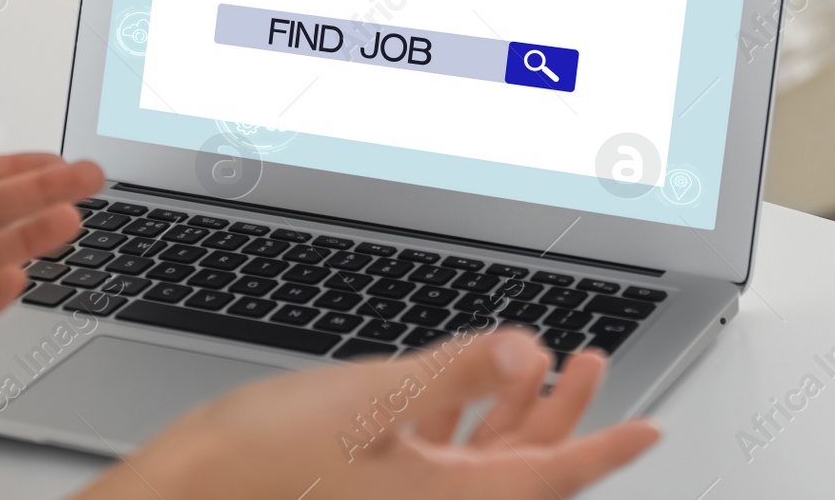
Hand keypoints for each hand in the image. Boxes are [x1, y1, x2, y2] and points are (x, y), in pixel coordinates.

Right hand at [72, 328, 659, 499]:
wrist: (182, 491)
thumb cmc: (259, 463)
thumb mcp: (372, 400)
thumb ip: (460, 370)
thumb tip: (533, 349)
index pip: (551, 478)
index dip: (607, 446)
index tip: (652, 425)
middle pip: (525, 468)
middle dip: (567, 414)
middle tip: (594, 362)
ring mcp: (400, 496)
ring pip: (486, 458)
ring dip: (519, 409)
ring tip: (547, 359)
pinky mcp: (368, 481)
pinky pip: (441, 453)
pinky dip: (466, 415)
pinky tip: (463, 382)